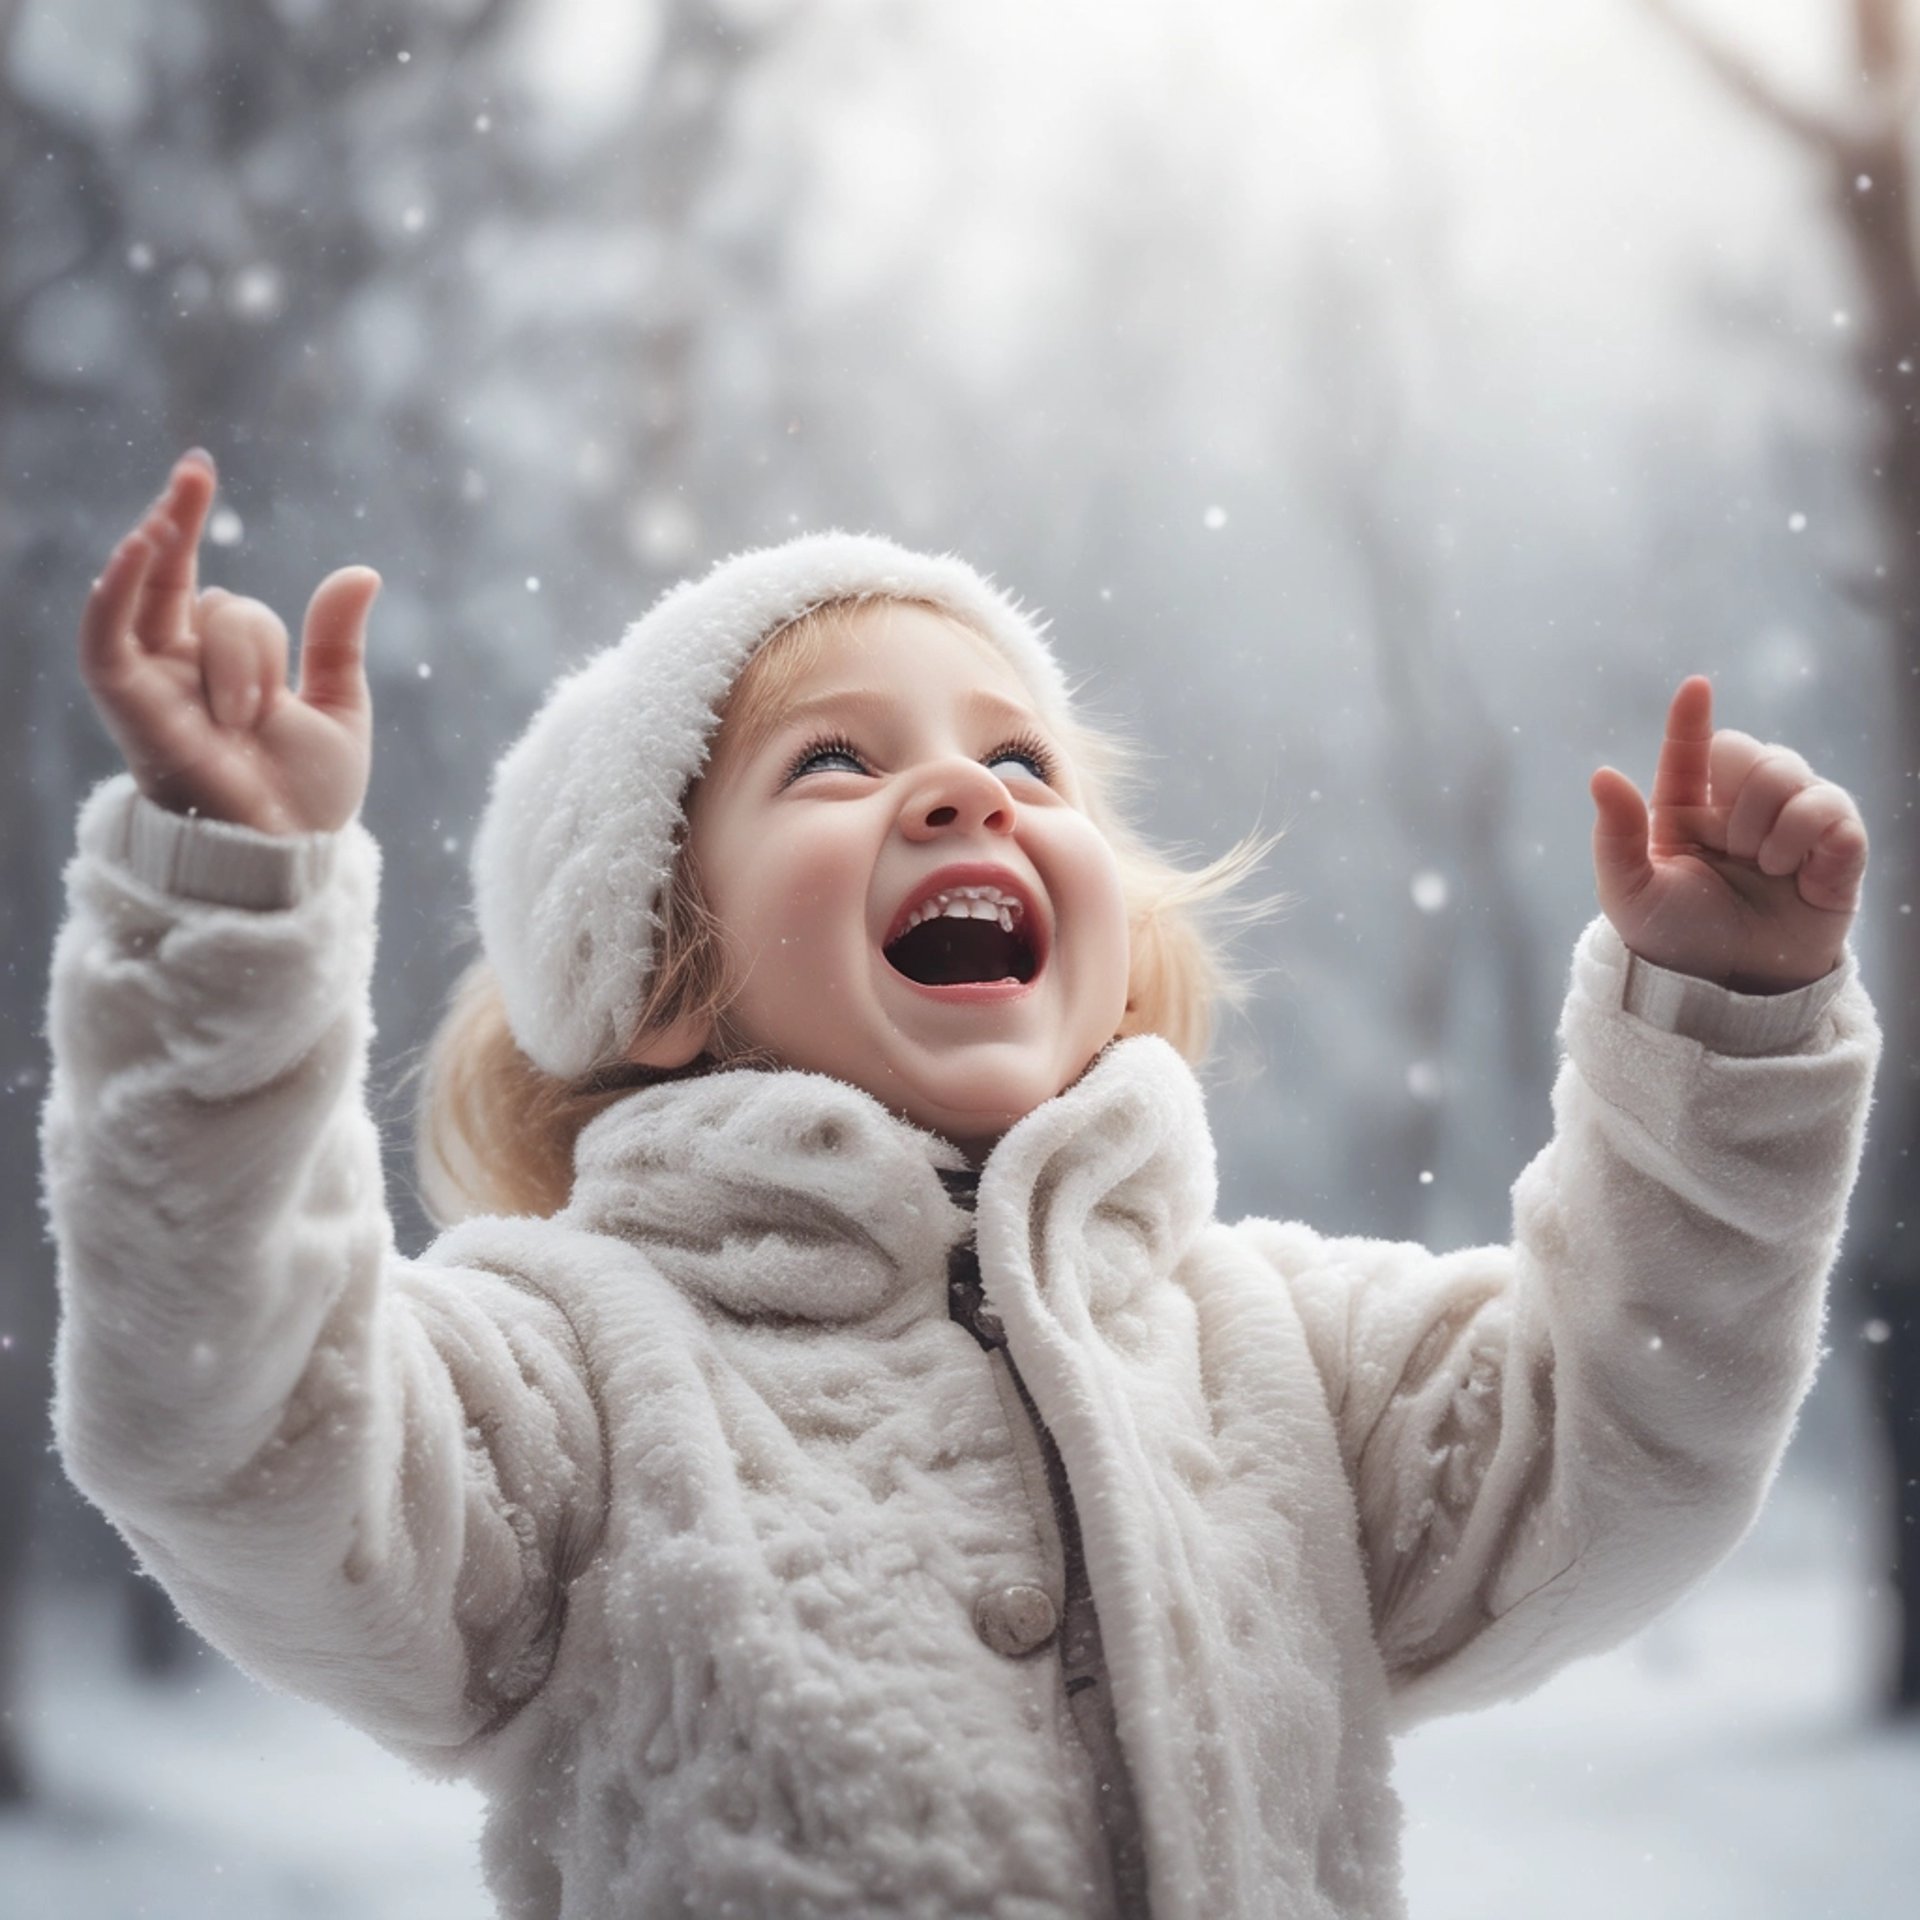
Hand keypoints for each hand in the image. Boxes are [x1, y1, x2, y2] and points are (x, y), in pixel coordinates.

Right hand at [79, 449, 379, 833]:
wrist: (289, 856)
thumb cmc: (307, 798)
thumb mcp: (338, 708)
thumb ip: (336, 642)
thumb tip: (361, 572)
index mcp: (219, 669)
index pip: (203, 589)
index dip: (188, 522)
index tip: (197, 469)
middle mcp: (178, 673)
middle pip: (206, 599)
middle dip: (188, 533)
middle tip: (195, 470)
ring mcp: (154, 689)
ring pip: (186, 617)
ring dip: (239, 645)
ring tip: (264, 700)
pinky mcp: (133, 709)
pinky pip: (107, 641)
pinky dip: (115, 594)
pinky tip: (137, 548)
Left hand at [1589, 675, 1866, 993]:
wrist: (1726, 989)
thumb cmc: (1674, 940)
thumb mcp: (1630, 892)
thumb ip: (1616, 835)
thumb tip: (1603, 774)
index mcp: (1685, 812)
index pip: (1691, 750)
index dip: (1692, 717)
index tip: (1695, 687)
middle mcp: (1739, 810)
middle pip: (1753, 753)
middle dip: (1745, 788)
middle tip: (1736, 844)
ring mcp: (1790, 825)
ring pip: (1794, 773)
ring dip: (1773, 819)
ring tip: (1765, 864)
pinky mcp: (1835, 849)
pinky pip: (1834, 810)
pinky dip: (1809, 833)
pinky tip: (1794, 867)